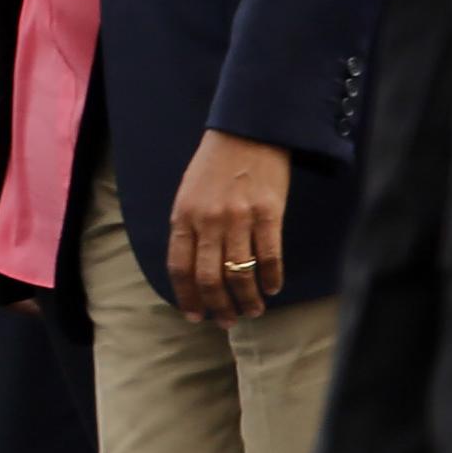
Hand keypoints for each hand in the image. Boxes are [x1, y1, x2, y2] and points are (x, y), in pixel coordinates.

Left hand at [166, 131, 289, 326]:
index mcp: (183, 215)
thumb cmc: (214, 164)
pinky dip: (271, 278)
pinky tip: (272, 288)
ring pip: (240, 273)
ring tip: (252, 311)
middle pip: (209, 277)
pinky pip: (269, 257)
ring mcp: (239, 218)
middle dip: (218, 306)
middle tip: (227, 321)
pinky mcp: (268, 214)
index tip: (194, 316)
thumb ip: (188, 227)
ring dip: (247, 299)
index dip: (187, 297)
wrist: (246, 131)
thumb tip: (192, 268)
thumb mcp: (188, 193)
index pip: (179, 267)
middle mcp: (208, 221)